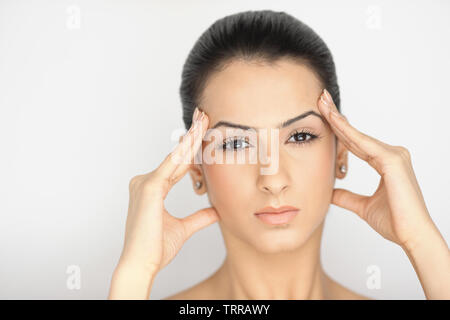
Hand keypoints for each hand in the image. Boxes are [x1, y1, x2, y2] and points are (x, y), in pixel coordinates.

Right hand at [118, 107, 218, 274]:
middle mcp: (146, 181)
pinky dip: (184, 152)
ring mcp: (145, 182)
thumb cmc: (156, 248)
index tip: (202, 133)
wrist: (142, 263)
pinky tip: (195, 137)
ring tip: (204, 120)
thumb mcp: (184, 229)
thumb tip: (216, 211)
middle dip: (192, 137)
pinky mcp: (149, 188)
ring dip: (191, 138)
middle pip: (177, 156)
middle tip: (204, 116)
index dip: (191, 149)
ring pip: (176, 158)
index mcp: (152, 189)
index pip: (178, 165)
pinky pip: (172, 166)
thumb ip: (200, 217)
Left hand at [317, 89, 435, 250]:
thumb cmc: (394, 221)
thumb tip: (330, 193)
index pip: (355, 143)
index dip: (339, 129)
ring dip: (338, 119)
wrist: (410, 235)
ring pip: (358, 136)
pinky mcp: (392, 160)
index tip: (324, 115)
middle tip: (320, 99)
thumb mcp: (362, 206)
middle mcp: (391, 154)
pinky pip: (364, 144)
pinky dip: (347, 132)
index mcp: (385, 162)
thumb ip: (346, 197)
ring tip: (321, 103)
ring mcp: (394, 155)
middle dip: (336, 117)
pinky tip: (334, 120)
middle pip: (356, 135)